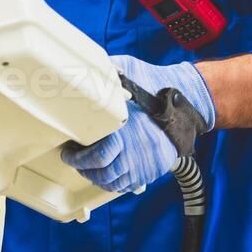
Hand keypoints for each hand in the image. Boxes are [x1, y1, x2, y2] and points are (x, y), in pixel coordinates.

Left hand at [60, 53, 215, 193]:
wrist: (184, 105)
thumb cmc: (155, 88)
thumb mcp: (129, 72)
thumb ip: (107, 74)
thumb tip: (84, 66)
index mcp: (124, 132)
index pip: (95, 156)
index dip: (76, 158)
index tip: (68, 152)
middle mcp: (134, 153)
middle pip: (102, 173)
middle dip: (83, 169)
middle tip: (74, 160)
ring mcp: (144, 165)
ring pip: (113, 182)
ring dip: (96, 178)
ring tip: (87, 168)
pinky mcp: (151, 171)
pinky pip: (127, 186)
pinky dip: (113, 183)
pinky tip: (106, 174)